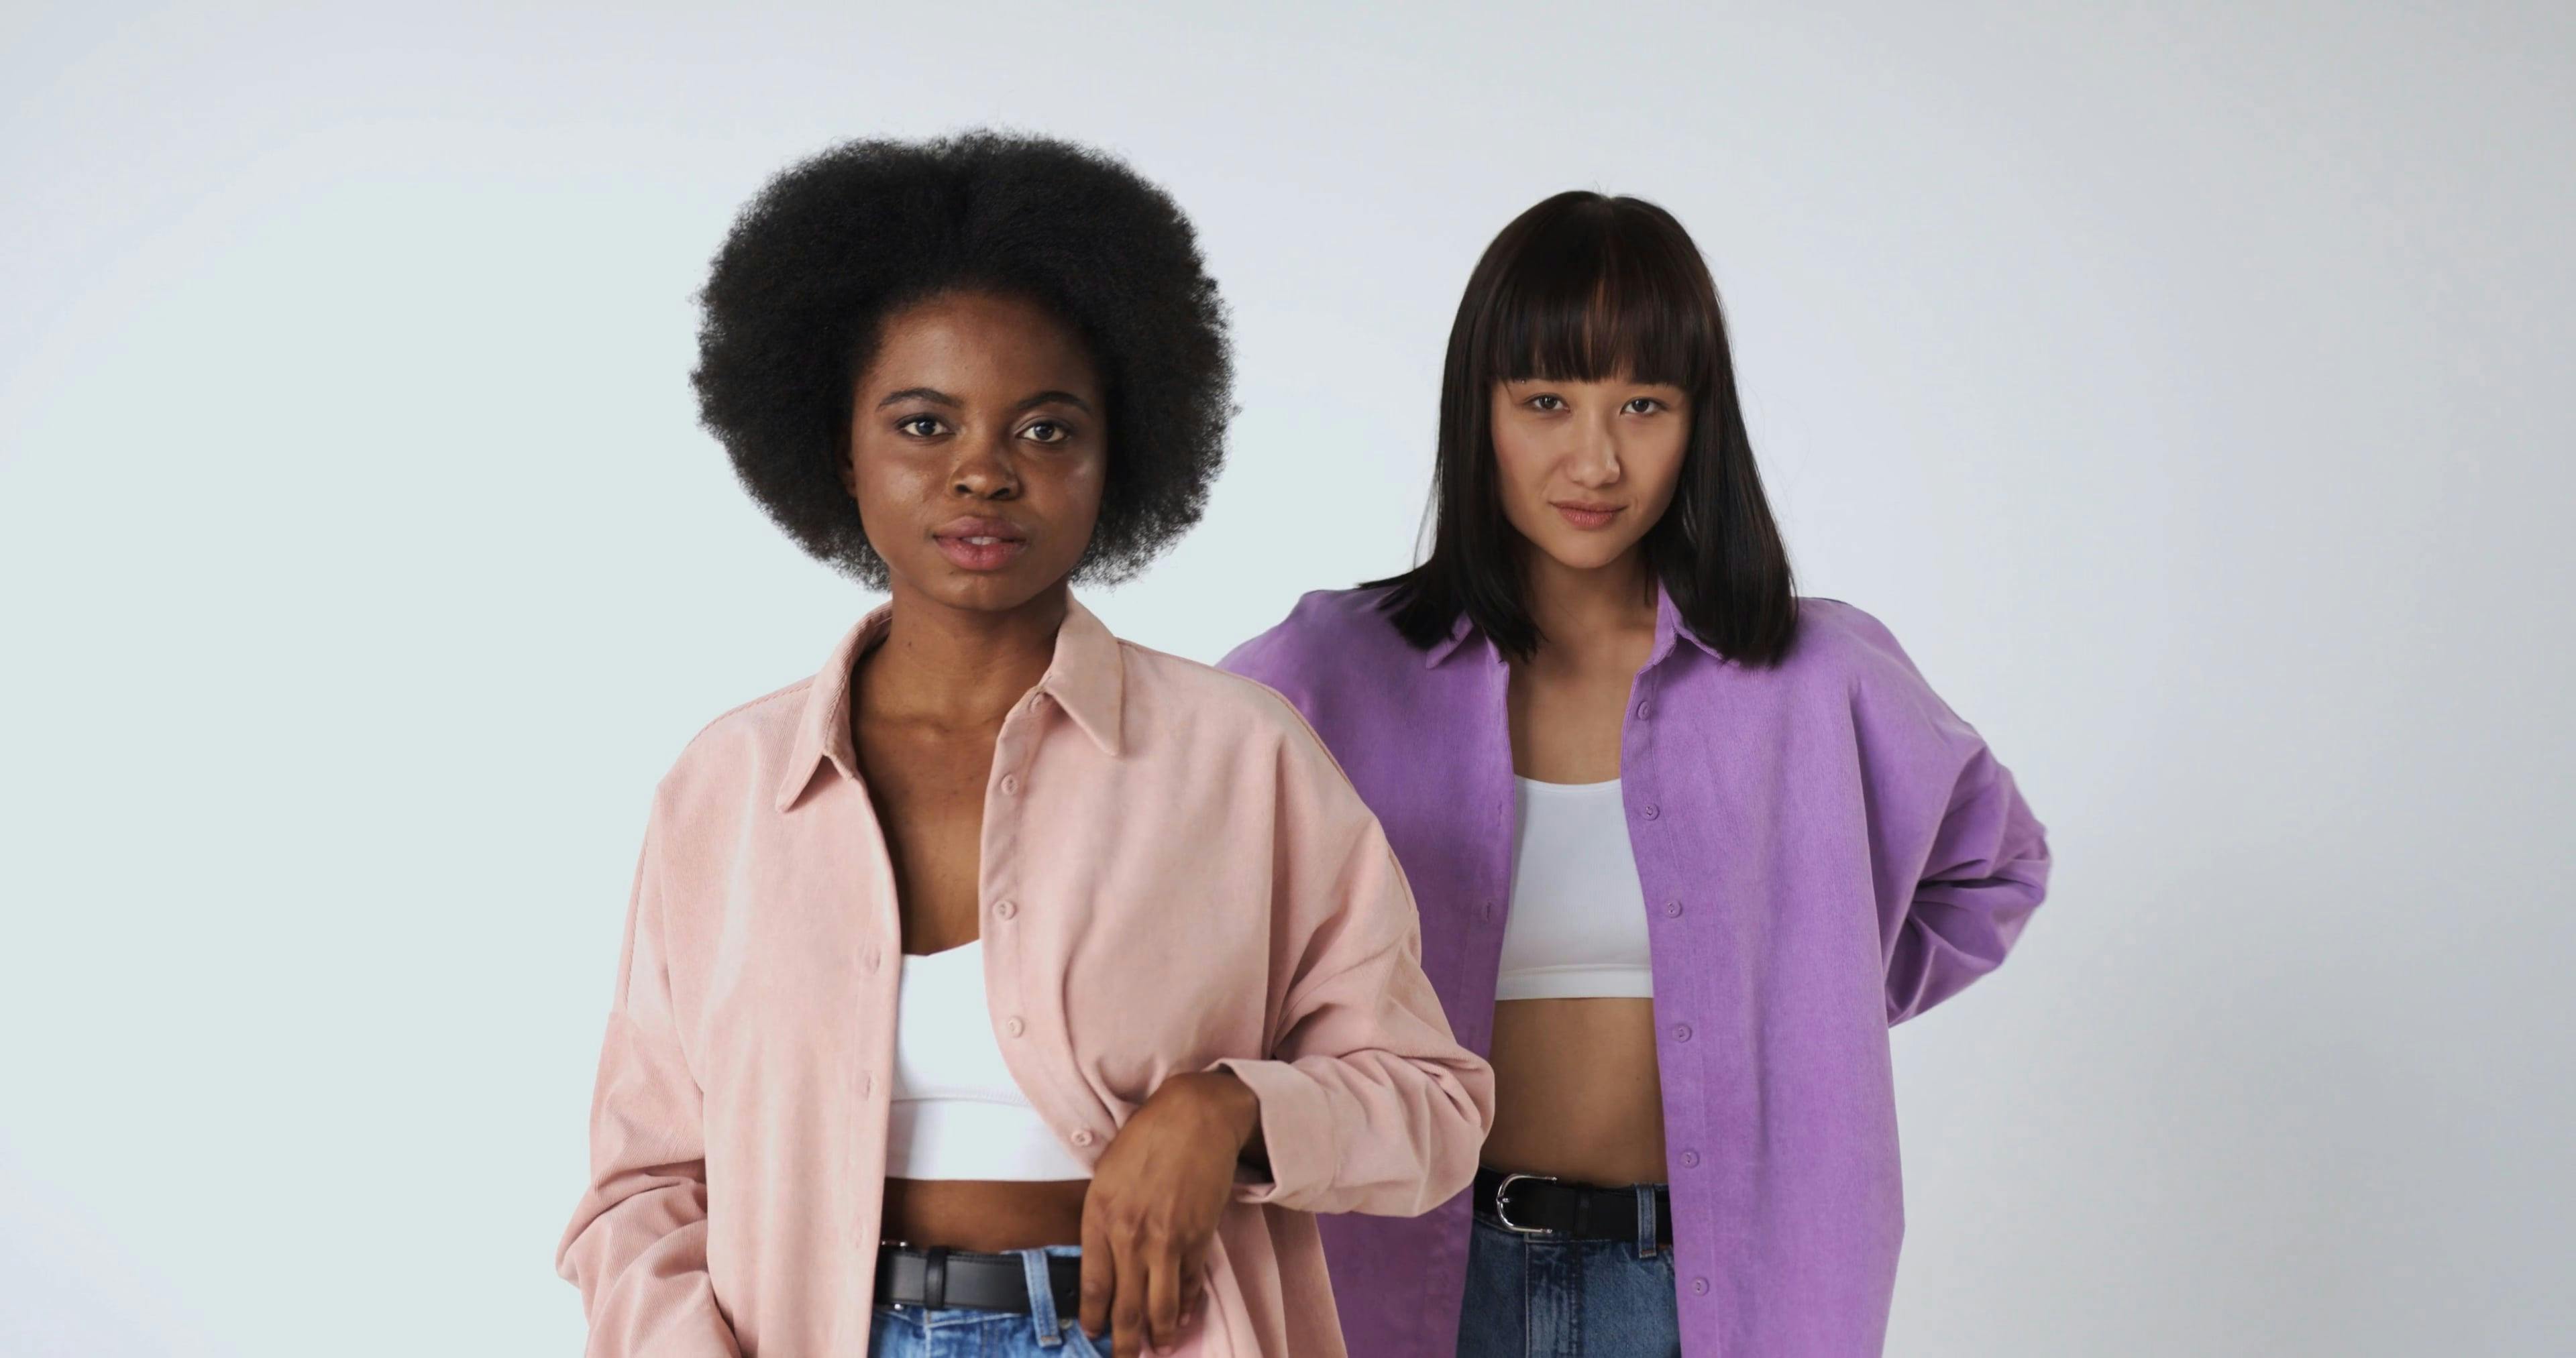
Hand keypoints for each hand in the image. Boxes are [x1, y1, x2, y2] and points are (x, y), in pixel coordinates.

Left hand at [1078, 1070, 1260, 1356]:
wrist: (1195, 1116)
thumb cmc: (1147, 1139)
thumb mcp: (1106, 1175)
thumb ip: (1102, 1219)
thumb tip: (1104, 1261)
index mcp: (1100, 1217)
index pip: (1092, 1287)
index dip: (1094, 1320)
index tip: (1095, 1336)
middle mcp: (1131, 1235)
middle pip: (1125, 1307)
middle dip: (1126, 1343)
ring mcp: (1167, 1240)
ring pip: (1160, 1305)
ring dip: (1159, 1335)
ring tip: (1159, 1348)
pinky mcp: (1199, 1238)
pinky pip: (1191, 1285)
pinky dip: (1186, 1306)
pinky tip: (1181, 1319)